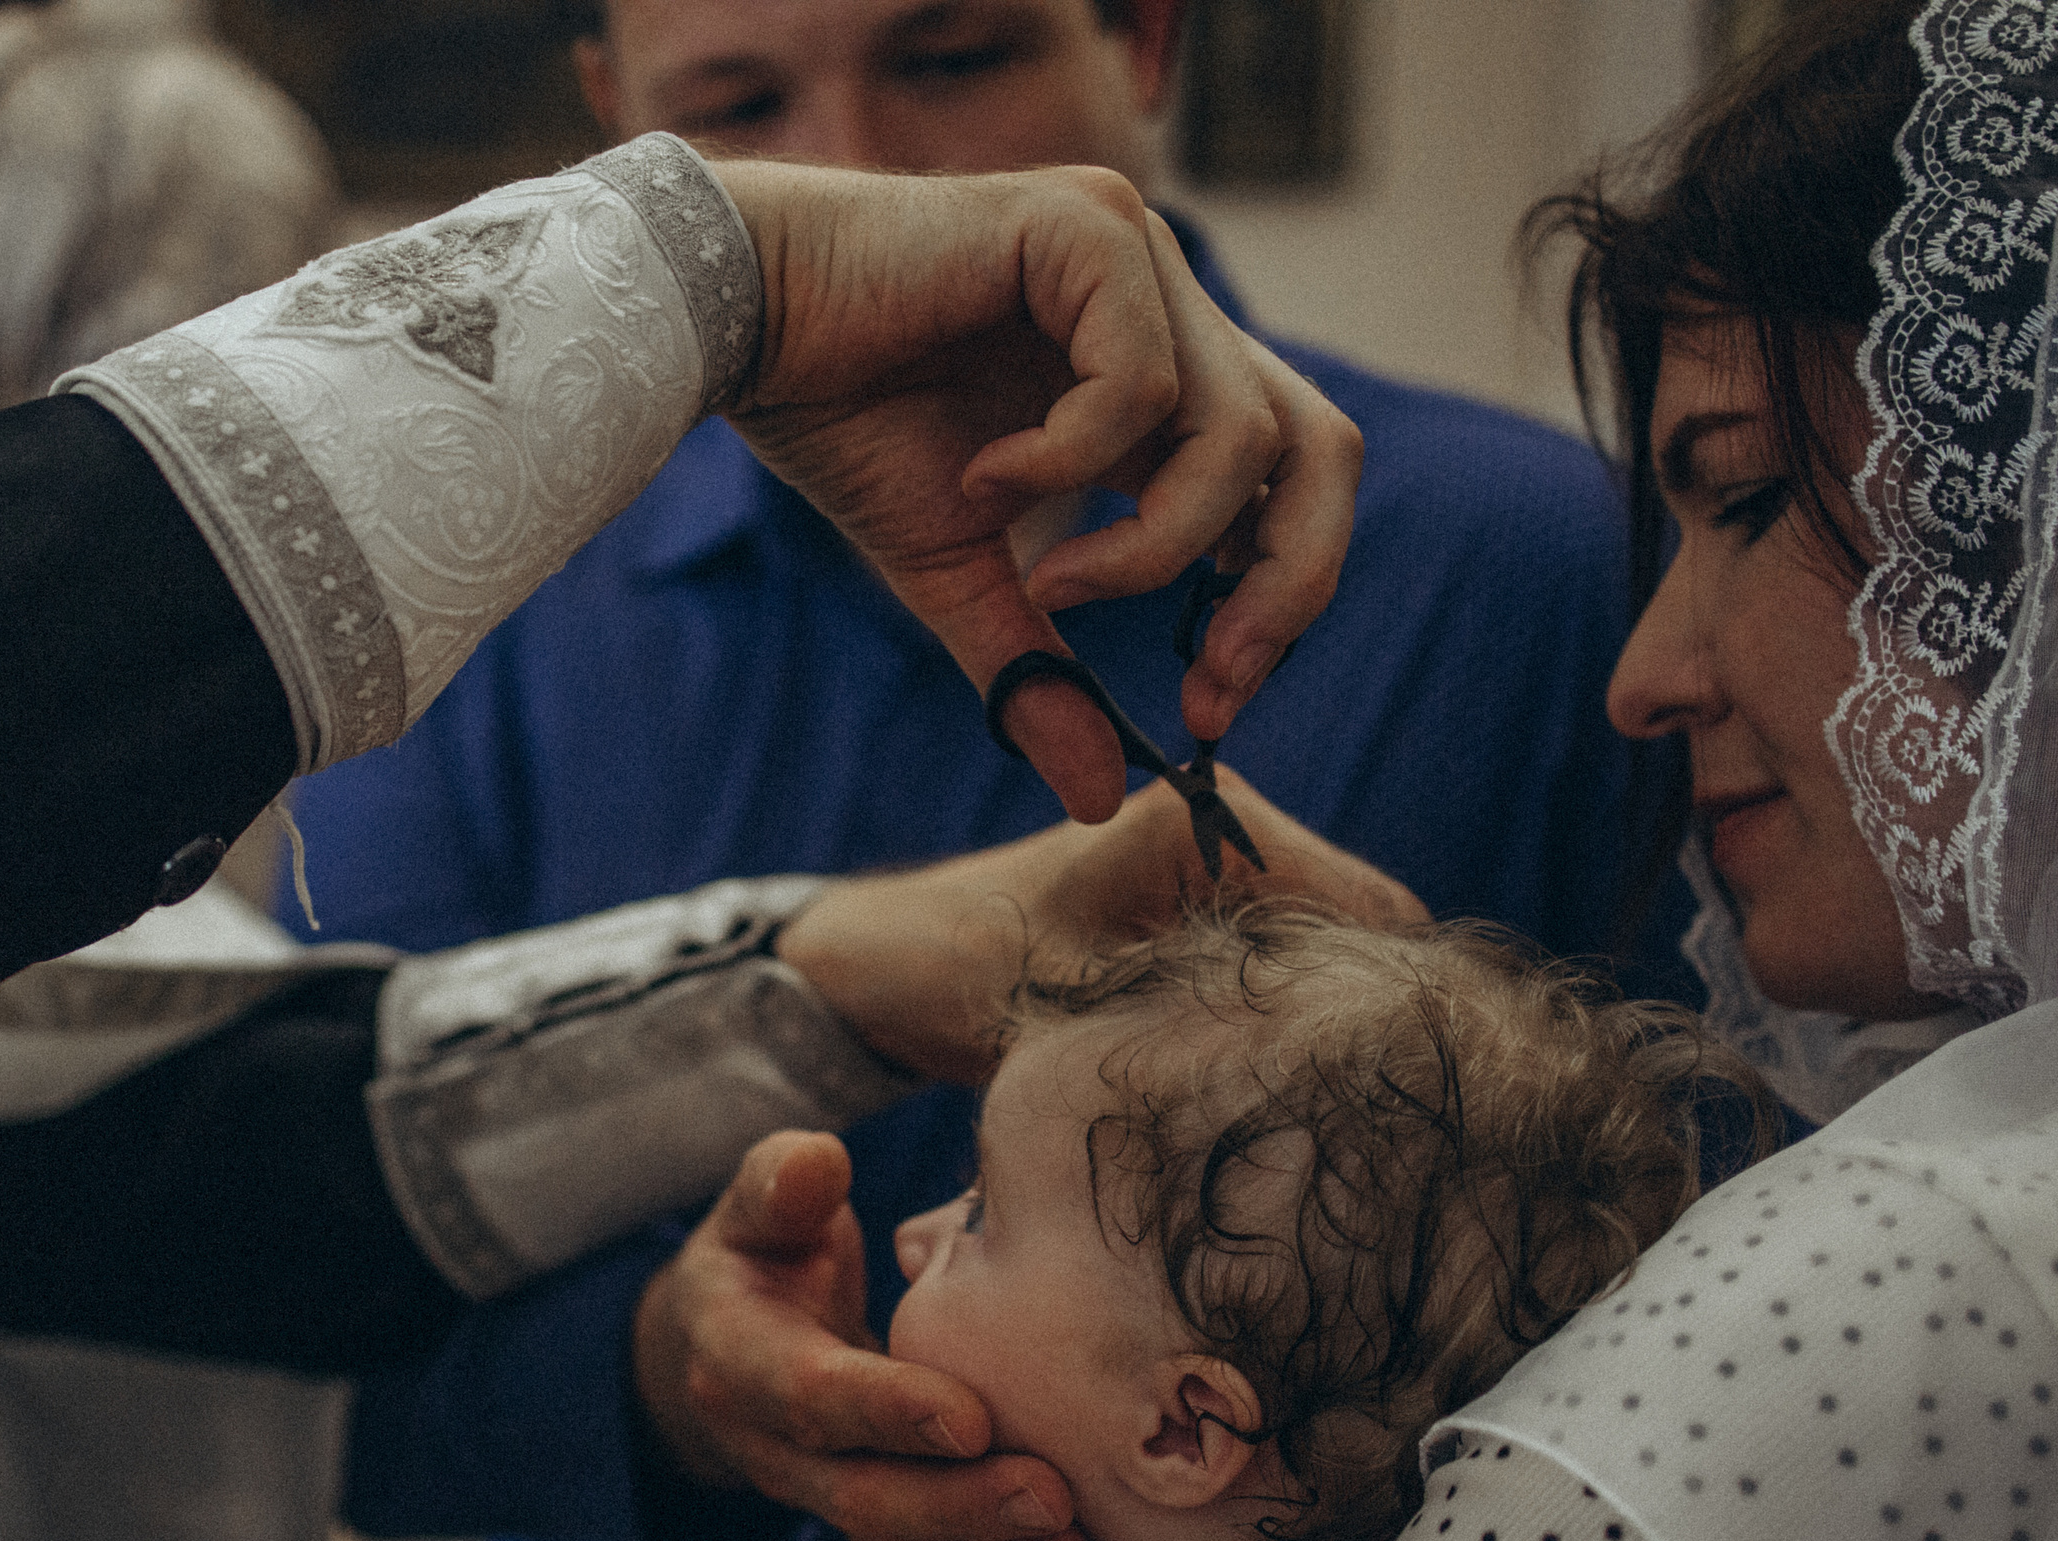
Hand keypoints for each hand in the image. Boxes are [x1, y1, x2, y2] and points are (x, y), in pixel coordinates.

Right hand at [633, 1129, 1090, 1540]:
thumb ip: (785, 1182)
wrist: (733, 1325)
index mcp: (735, 1355)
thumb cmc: (771, 1243)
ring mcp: (812, 1488)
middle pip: (856, 1491)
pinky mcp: (859, 1516)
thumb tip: (819, 1164)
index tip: (972, 1416)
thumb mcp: (762, 1202)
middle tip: (1051, 1494)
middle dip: (956, 1501)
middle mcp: (766, 1439)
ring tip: (1069, 1540)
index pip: (809, 1393)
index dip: (886, 1408)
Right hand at [713, 161, 1361, 822]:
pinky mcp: (1086, 224)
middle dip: (1282, 586)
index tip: (1209, 708)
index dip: (1280, 602)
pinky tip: (990, 479)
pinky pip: (1141, 381)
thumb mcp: (962, 578)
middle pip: (1320, 450)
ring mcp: (1137, 256)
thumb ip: (1038, 673)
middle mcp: (1171, 310)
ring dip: (1151, 543)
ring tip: (1046, 578)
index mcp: (1163, 383)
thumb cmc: (846, 427)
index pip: (1291, 487)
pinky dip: (1072, 463)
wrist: (738, 324)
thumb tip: (1100, 800)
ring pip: (1238, 433)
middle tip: (1209, 681)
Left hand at [778, 767, 1428, 1085]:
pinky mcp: (1192, 928)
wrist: (871, 972)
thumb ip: (1193, 1028)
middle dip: (1361, 1021)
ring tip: (1299, 1111)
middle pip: (1362, 938)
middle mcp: (1227, 835)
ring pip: (1322, 968)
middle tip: (1344, 1112)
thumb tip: (1317, 1078)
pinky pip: (1273, 981)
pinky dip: (1273, 1037)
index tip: (1379, 1082)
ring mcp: (1213, 881)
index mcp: (1205, 821)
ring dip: (1315, 1036)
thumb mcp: (1077, 1009)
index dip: (1391, 997)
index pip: (1373, 906)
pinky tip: (1255, 1099)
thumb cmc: (951, 972)